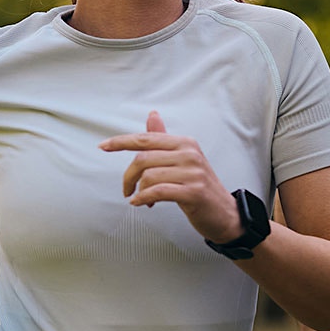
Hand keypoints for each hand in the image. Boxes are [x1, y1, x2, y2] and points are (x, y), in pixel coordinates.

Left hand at [99, 111, 242, 243]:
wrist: (226, 214)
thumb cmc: (200, 188)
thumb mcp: (183, 160)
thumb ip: (164, 140)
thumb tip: (152, 115)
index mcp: (185, 143)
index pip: (146, 138)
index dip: (121, 142)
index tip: (103, 146)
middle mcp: (190, 154)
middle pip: (143, 159)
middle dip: (128, 176)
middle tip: (126, 189)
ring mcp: (193, 173)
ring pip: (149, 176)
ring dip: (138, 191)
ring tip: (141, 199)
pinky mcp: (193, 192)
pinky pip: (158, 191)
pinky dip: (144, 198)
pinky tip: (141, 203)